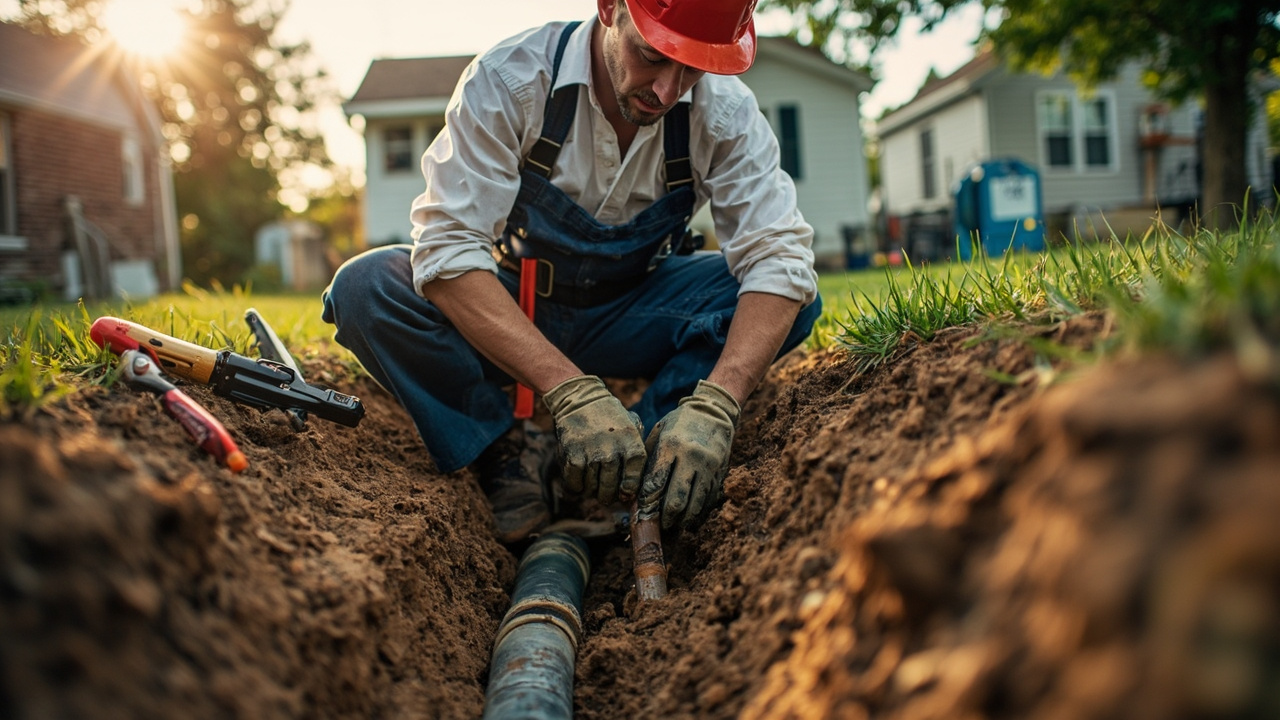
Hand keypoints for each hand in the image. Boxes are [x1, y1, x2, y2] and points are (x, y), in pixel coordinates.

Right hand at [543, 375, 645, 504]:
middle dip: (608, 496)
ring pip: (592, 489)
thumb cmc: (611, 419)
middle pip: (610, 490)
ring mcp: (592, 453)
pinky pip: (574, 484)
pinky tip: (579, 480)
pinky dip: (575, 487)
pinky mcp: (572, 454)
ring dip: (590, 491)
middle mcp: (612, 450)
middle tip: (605, 493)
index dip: (628, 491)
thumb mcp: (633, 428)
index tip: (623, 492)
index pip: (632, 481)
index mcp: (631, 444)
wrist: (581, 400)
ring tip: (591, 482)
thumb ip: (638, 454)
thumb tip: (633, 491)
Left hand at [639, 380, 739, 528]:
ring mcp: (709, 468)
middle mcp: (692, 458)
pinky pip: (707, 502)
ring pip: (694, 505)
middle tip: (657, 523)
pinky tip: (687, 517)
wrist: (714, 412)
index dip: (648, 501)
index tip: (642, 511)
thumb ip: (648, 459)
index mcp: (672, 445)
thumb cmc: (680, 424)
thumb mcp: (659, 433)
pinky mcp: (720, 474)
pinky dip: (696, 514)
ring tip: (672, 524)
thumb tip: (636, 490)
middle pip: (676, 499)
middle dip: (665, 517)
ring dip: (681, 520)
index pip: (656, 482)